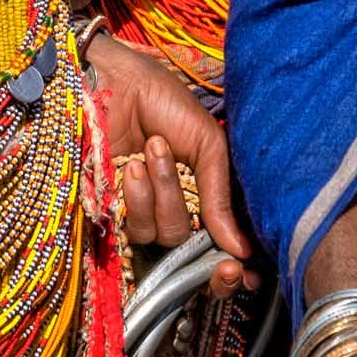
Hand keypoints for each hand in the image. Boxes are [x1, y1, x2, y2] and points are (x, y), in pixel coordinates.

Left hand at [90, 35, 257, 291]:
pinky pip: (134, 229)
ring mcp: (143, 211)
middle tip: (196, 203)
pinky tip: (133, 166)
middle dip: (202, 240)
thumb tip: (240, 250)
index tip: (243, 273)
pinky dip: (139, 198)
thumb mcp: (208, 144)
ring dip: (163, 195)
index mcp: (203, 193)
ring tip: (153, 152)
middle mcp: (175, 207)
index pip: (220, 242)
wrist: (115, 83)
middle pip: (193, 249)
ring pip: (165, 238)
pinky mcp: (113, 211)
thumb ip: (221, 196)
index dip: (230, 264)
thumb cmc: (164, 102)